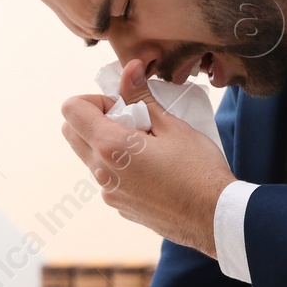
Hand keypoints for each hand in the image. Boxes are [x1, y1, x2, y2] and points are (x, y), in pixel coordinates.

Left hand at [61, 59, 235, 257]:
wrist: (215, 218)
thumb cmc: (199, 170)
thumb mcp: (172, 126)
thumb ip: (142, 97)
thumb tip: (130, 68)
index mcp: (111, 147)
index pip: (71, 110)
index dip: (94, 99)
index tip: (122, 105)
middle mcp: (102, 172)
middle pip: (72, 133)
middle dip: (94, 119)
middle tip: (131, 121)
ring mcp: (109, 193)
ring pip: (91, 157)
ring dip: (108, 144)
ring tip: (147, 147)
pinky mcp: (120, 207)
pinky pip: (108, 178)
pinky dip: (120, 167)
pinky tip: (154, 170)